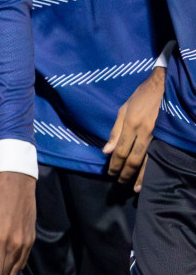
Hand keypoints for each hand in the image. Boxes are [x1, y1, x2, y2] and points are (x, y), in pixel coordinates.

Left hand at [104, 67, 163, 188]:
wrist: (165, 86)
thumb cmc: (142, 96)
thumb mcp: (123, 109)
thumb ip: (115, 130)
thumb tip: (106, 150)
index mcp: (130, 124)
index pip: (120, 150)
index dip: (115, 164)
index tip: (110, 173)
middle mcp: (144, 131)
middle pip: (133, 158)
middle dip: (126, 173)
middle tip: (121, 182)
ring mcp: (158, 135)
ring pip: (148, 161)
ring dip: (141, 176)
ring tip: (136, 188)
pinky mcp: (168, 136)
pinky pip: (160, 155)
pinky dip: (154, 167)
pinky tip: (153, 176)